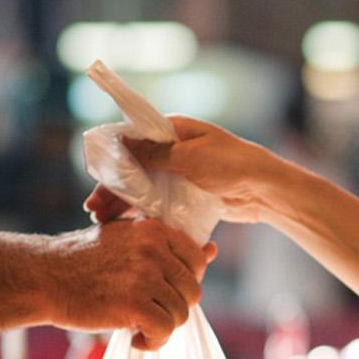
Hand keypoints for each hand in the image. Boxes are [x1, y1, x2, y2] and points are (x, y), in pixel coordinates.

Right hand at [48, 217, 215, 350]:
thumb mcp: (127, 241)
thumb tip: (212, 251)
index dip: (183, 283)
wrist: (42, 277)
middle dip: (173, 309)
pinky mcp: (134, 304)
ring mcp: (144, 276)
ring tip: (138, 329)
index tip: (161, 292)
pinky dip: (152, 342)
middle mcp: (154, 249)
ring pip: (180, 315)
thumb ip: (167, 247)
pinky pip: (164, 331)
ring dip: (162, 329)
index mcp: (155, 230)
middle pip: (192, 292)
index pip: (197, 262)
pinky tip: (133, 339)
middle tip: (147, 314)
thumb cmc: (83, 262)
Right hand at [83, 116, 284, 225]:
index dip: (113, 160)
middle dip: (114, 188)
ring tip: (104, 221)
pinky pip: (160, 202)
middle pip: (135, 168)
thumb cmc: (232, 165)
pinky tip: (127, 226)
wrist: (264, 190)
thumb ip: (156, 153)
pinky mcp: (187, 195)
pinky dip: (143, 212)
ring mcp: (180, 173)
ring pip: (144, 188)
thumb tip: (122, 142)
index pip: (134, 141)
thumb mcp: (190, 157)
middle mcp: (174, 150)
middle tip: (94, 209)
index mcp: (174, 131)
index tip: (97, 179)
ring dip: (124, 203)